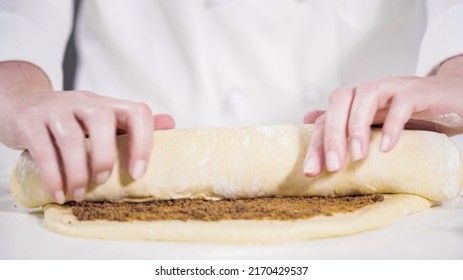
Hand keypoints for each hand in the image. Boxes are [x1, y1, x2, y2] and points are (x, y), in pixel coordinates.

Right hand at [0, 62, 174, 202]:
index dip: (143, 141)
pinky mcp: (30, 121)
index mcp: (108, 105)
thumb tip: (171, 124)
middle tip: (102, 181)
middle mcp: (84, 102)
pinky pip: (43, 149)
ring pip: (70, 137)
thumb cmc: (72, 119)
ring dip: (77, 171)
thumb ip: (133, 125)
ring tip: (80, 194)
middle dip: (106, 156)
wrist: (24, 105)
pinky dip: (53, 176)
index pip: (136, 112)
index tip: (138, 173)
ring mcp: (56, 109)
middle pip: (102, 120)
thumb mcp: (103, 119)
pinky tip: (59, 193)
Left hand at [303, 55, 462, 175]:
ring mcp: (392, 88)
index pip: (326, 119)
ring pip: (365, 97)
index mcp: (354, 101)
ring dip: (357, 128)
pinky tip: (387, 148)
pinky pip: (401, 104)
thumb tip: (308, 120)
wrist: (451, 99)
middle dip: (332, 136)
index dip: (316, 144)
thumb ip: (344, 123)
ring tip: (358, 156)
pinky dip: (392, 125)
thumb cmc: (409, 114)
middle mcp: (368, 91)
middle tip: (334, 167)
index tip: (311, 171)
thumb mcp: (374, 123)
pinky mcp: (417, 92)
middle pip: (339, 102)